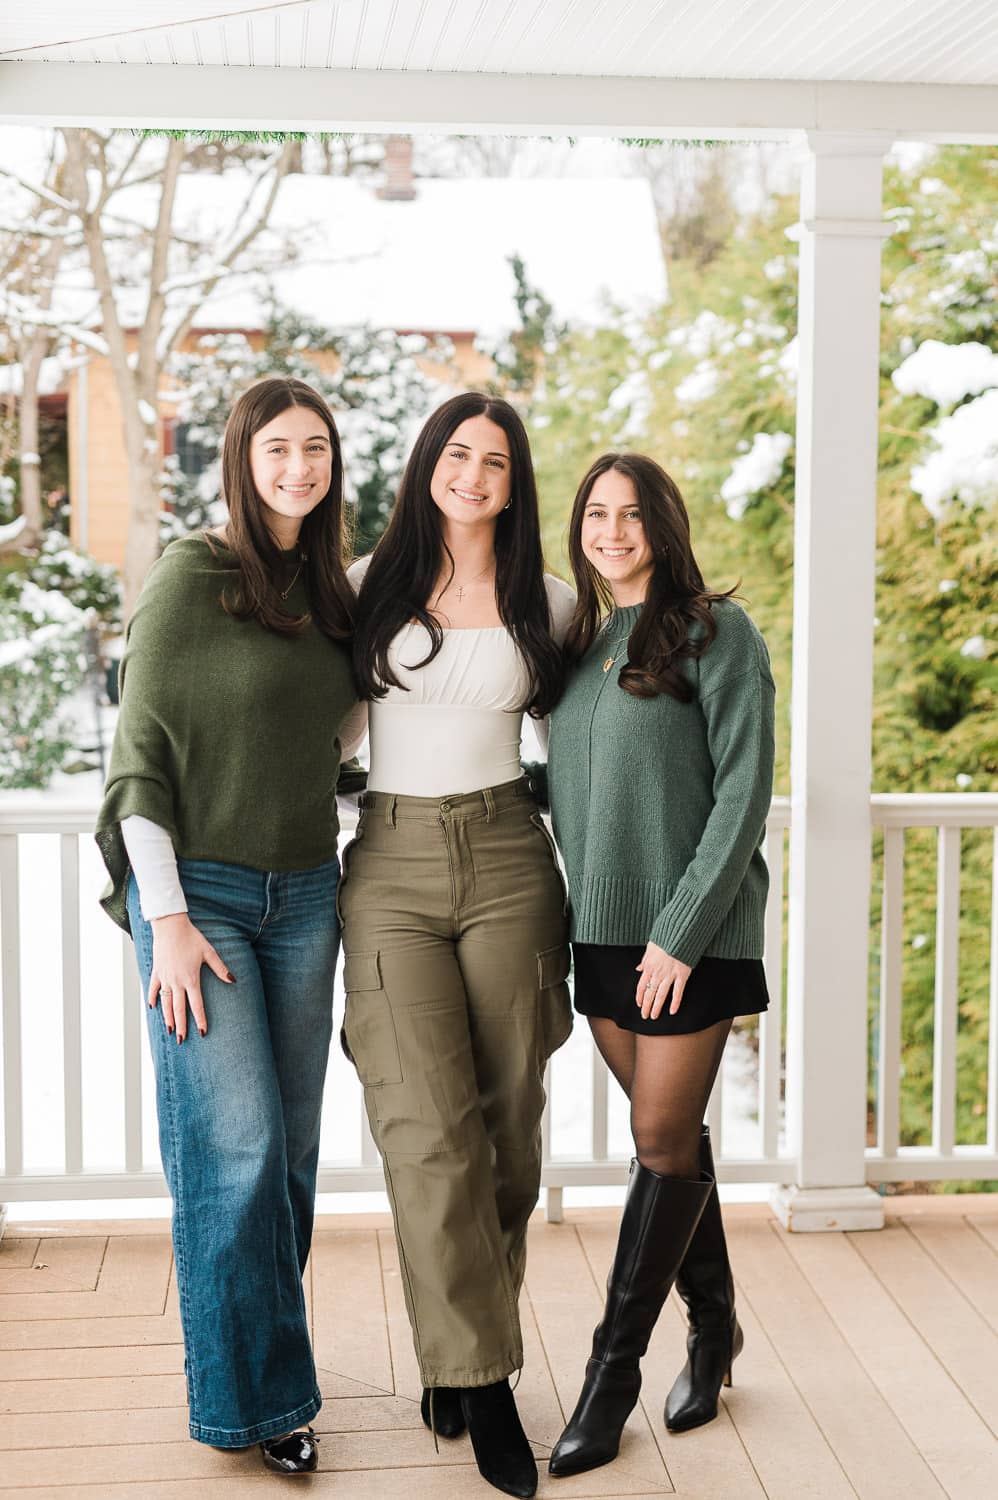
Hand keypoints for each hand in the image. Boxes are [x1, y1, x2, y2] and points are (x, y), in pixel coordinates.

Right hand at [148, 913, 234, 1042]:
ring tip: (169, 1030)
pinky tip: (153, 1008)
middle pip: (178, 1009)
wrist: (170, 926)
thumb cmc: (191, 938)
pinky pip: (154, 989)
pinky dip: (153, 999)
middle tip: (181, 1040)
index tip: (202, 1032)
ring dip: (167, 1018)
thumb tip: (233, 980)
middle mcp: (176, 982)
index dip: (200, 1019)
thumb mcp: (209, 952)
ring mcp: (164, 978)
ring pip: (165, 1003)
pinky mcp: (156, 972)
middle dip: (181, 1026)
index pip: (196, 1005)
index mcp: (191, 979)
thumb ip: (220, 968)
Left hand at [635, 942, 691, 1019]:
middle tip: (645, 1016)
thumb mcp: (650, 948)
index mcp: (649, 967)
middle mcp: (658, 973)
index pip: (641, 986)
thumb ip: (644, 960)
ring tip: (654, 1016)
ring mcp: (670, 975)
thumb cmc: (665, 939)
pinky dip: (675, 1002)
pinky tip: (672, 1011)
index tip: (639, 1004)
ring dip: (656, 1007)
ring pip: (661, 995)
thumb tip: (638, 969)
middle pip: (649, 993)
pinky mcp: (682, 975)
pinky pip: (677, 992)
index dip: (639, 997)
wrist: (680, 934)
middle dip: (646, 1006)